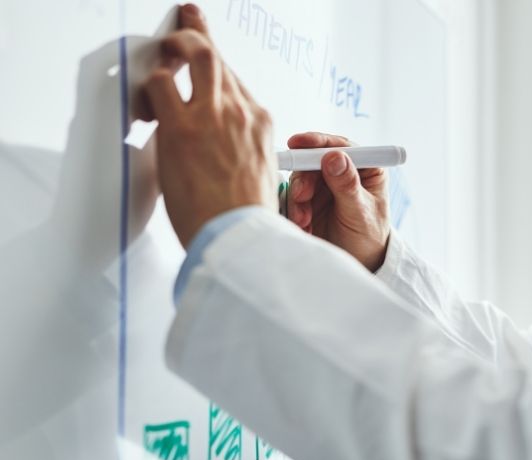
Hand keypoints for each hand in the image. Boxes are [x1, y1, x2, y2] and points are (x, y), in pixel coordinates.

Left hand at [142, 4, 276, 247]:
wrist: (241, 237)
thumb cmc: (246, 217)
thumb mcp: (259, 174)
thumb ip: (240, 148)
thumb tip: (217, 146)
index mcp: (260, 124)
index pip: (235, 80)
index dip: (217, 63)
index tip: (209, 49)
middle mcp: (240, 112)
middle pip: (216, 55)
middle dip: (196, 32)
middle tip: (183, 21)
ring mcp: (212, 116)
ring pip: (193, 54)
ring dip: (171, 47)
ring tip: (157, 53)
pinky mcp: (183, 128)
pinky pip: (161, 85)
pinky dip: (148, 85)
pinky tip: (143, 96)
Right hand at [285, 133, 389, 271]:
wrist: (358, 262)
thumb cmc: (369, 237)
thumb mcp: (360, 213)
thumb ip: (347, 186)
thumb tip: (334, 157)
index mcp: (366, 168)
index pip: (341, 146)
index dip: (318, 142)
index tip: (299, 144)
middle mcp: (344, 172)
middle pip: (315, 160)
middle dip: (304, 178)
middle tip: (301, 197)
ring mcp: (325, 185)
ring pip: (301, 178)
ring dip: (298, 198)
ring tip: (304, 219)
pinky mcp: (310, 199)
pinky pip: (294, 196)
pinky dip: (295, 209)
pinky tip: (303, 225)